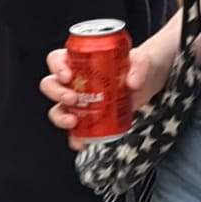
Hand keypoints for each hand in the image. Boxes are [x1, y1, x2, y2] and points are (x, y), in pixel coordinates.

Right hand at [43, 40, 168, 150]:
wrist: (149, 79)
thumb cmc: (139, 64)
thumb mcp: (142, 59)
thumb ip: (140, 66)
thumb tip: (132, 82)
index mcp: (82, 60)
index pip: (57, 59)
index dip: (56, 66)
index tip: (67, 75)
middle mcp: (76, 80)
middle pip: (51, 84)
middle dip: (57, 93)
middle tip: (73, 99)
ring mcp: (80, 100)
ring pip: (58, 108)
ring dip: (60, 117)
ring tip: (73, 122)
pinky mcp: (88, 117)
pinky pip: (75, 131)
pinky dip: (75, 138)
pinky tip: (82, 142)